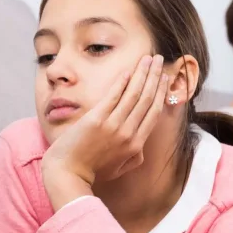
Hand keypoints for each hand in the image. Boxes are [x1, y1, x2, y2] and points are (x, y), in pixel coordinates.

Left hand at [42, 55, 167, 195]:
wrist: (68, 174)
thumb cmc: (92, 172)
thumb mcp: (120, 169)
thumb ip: (134, 157)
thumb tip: (141, 146)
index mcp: (136, 144)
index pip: (153, 113)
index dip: (161, 93)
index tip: (164, 79)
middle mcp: (128, 133)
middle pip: (147, 99)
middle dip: (155, 77)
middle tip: (159, 60)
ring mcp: (113, 125)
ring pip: (133, 94)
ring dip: (142, 74)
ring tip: (148, 58)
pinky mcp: (96, 119)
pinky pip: (113, 96)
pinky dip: (122, 82)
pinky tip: (128, 70)